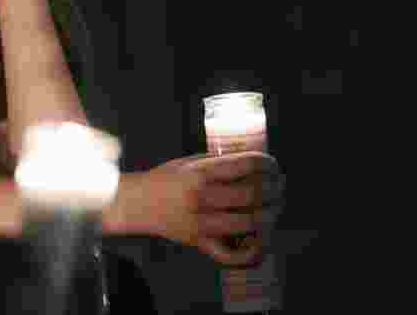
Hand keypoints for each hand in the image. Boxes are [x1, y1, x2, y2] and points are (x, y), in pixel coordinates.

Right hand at [126, 152, 284, 266]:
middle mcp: (202, 198)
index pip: (244, 165)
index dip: (266, 164)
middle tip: (279, 187)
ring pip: (249, 223)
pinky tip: (260, 240)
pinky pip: (231, 253)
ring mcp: (201, 223)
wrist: (137, 204)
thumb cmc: (164, 180)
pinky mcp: (200, 242)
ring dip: (269, 216)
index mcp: (199, 174)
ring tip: (274, 209)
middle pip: (252, 195)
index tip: (273, 165)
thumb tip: (251, 163)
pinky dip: (251, 251)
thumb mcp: (189, 163)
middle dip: (273, 190)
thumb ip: (218, 164)